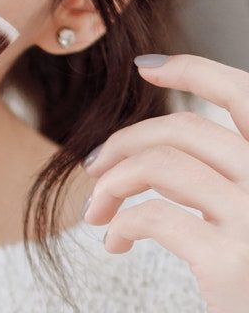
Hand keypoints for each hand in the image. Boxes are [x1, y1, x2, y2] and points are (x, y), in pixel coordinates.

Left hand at [83, 53, 248, 312]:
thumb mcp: (247, 209)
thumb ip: (216, 175)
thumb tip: (146, 148)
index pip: (244, 93)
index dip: (194, 70)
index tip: (146, 66)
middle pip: (182, 130)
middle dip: (124, 142)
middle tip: (93, 168)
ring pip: (158, 165)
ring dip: (111, 183)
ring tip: (96, 210)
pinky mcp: (231, 260)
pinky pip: (150, 216)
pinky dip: (119, 223)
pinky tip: (114, 241)